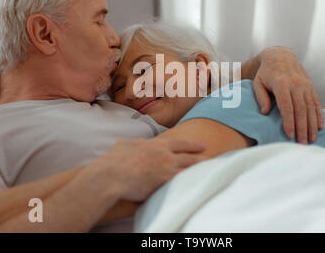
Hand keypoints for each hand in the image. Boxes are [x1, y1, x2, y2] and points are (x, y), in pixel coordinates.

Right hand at [90, 138, 205, 201]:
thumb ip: (136, 143)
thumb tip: (142, 142)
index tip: (202, 145)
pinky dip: (193, 181)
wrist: (111, 175)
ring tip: (211, 170)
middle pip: (188, 156)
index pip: (180, 143)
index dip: (192, 145)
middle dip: (202, 157)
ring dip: (200, 169)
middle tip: (212, 157)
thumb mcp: (125, 145)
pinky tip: (200, 182)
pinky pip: (183, 181)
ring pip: (189, 168)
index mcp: (156, 145)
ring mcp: (166, 167)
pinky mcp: (164, 181)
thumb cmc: (114, 161)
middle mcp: (164, 154)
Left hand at [252, 47, 323, 143]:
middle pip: (301, 109)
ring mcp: (305, 85)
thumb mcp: (257, 83)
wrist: (280, 56)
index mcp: (281, 83)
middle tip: (301, 143)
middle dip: (302, 128)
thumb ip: (260, 97)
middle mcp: (296, 84)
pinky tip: (319, 126)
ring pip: (310, 107)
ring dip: (312, 125)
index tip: (289, 134)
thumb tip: (265, 112)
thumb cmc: (265, 73)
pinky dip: (319, 115)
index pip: (287, 106)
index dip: (289, 122)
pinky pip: (316, 102)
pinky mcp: (311, 86)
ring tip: (311, 139)